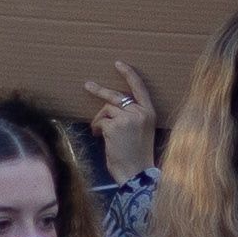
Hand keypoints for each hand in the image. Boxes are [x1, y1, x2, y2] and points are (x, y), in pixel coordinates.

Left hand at [81, 61, 159, 183]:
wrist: (136, 173)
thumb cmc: (137, 155)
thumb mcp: (141, 131)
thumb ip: (131, 117)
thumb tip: (110, 108)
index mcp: (149, 113)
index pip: (139, 88)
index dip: (129, 74)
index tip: (119, 63)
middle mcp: (139, 113)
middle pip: (116, 96)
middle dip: (99, 91)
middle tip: (88, 85)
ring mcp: (127, 118)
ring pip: (106, 110)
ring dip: (99, 120)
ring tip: (97, 131)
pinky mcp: (114, 126)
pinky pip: (100, 121)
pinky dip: (96, 128)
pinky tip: (98, 137)